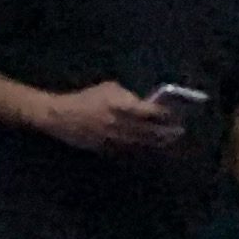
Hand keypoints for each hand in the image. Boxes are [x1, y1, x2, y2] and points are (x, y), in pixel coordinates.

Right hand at [25, 82, 187, 153]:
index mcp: (121, 106)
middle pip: (150, 130)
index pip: (151, 112)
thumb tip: (143, 103)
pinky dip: (141, 150)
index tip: (174, 114)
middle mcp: (121, 123)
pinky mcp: (107, 148)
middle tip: (178, 132)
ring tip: (167, 141)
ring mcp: (114, 138)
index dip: (165, 114)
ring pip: (142, 142)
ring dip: (157, 142)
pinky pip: (129, 150)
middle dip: (166, 131)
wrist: (60, 116)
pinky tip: (148, 148)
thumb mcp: (108, 88)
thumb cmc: (85, 98)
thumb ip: (128, 95)